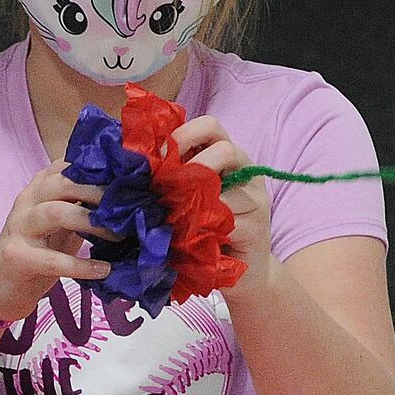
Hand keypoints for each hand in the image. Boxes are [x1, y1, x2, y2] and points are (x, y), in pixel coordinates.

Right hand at [0, 165, 112, 324]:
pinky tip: (104, 270)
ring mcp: (19, 227)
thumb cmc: (37, 251)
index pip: (65, 166)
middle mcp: (26, 200)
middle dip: (97, 191)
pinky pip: (52, 259)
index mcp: (38, 188)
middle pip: (61, 183)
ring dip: (90, 222)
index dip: (96, 170)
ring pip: (55, 212)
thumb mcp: (60, 224)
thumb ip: (82, 207)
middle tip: (128, 207)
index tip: (127, 178)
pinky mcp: (17, 256)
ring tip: (119, 236)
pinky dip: (81, 265)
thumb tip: (125, 201)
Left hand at [174, 115, 272, 291]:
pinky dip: (201, 226)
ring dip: (191, 201)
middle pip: (225, 149)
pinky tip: (186, 235)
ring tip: (172, 214)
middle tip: (167, 186)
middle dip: (192, 165)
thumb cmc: (205, 223)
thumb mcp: (188, 191)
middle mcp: (247, 171)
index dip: (183, 134)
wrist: (241, 269)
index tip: (159, 155)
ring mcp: (256, 199)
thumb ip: (174, 171)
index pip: (210, 125)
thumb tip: (137, 158)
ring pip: (223, 189)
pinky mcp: (257, 228)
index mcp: (227, 155)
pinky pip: (226, 220)